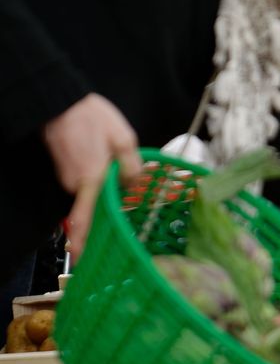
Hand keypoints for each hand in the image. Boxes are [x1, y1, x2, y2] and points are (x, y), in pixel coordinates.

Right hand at [42, 94, 139, 256]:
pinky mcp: (67, 172)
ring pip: (93, 196)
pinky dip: (99, 183)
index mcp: (91, 181)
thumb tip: (134, 187)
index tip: (83, 261)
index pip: (85, 221)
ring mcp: (69, 180)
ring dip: (108, 193)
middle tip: (135, 206)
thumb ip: (131, 167)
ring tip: (126, 180)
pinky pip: (87, 185)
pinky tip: (109, 168)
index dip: (84, 243)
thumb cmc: (91, 118)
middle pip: (97, 209)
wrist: (60, 102)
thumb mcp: (123, 139)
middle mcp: (76, 185)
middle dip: (114, 210)